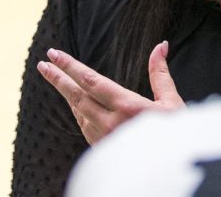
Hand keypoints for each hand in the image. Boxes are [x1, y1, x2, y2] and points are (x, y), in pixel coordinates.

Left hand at [36, 42, 183, 145]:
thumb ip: (160, 74)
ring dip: (66, 94)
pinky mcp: (105, 151)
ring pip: (79, 112)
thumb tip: (160, 46)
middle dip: (57, 78)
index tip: (54, 54)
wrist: (172, 175)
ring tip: (55, 78)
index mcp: (127, 107)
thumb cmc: (177, 138)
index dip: (69, 66)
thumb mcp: (172, 103)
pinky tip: (76, 104)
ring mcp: (106, 140)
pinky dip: (78, 112)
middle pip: (77, 96)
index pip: (90, 80)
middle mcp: (111, 123)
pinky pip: (85, 127)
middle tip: (43, 64)